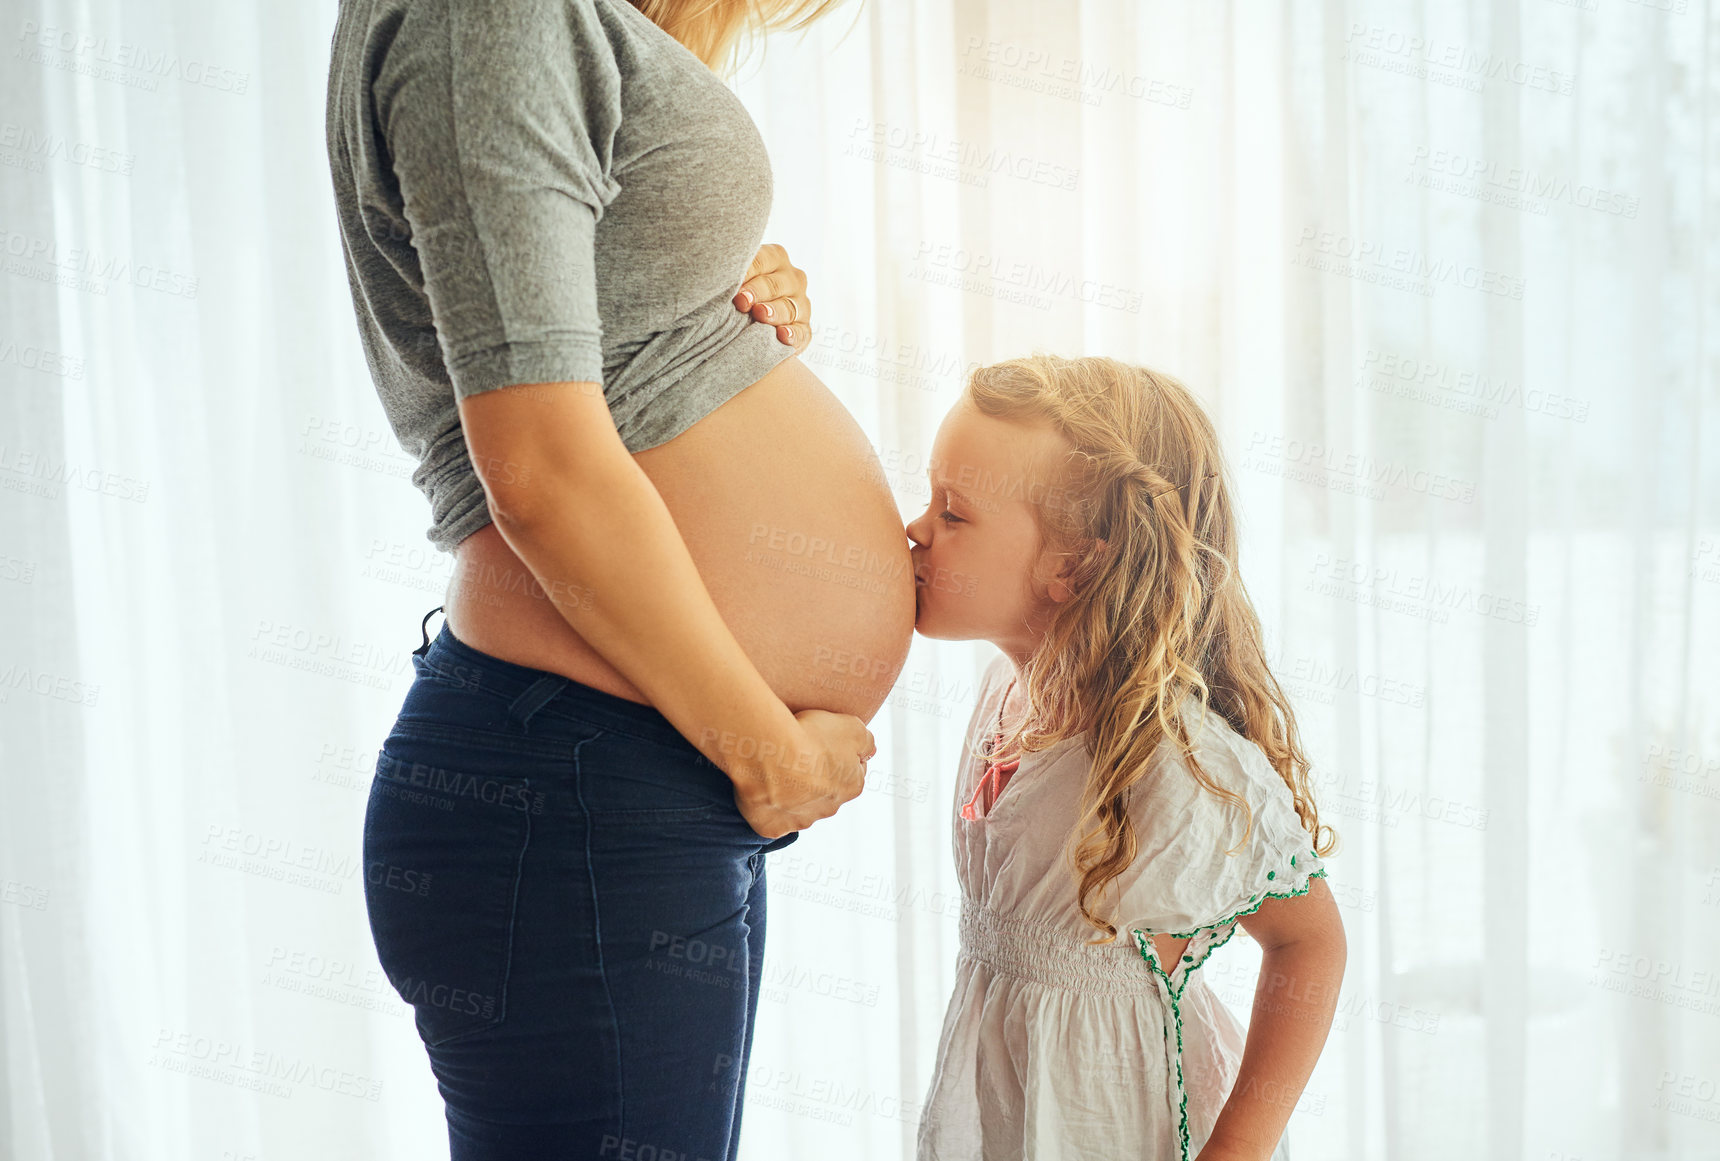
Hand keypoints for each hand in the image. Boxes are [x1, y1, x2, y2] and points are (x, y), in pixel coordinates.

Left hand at [732, 242, 811, 352]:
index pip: (762, 260)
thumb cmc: (736, 291)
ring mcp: (800, 304)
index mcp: (775, 258)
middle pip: (775, 285)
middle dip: (757, 292)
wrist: (747, 320)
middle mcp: (791, 279)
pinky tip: (782, 335)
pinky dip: (792, 335)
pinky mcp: (803, 329)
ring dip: (774, 312)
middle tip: (741, 300)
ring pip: (789, 308)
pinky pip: (801, 332)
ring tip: (760, 314)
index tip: (732, 283)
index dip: (747, 271)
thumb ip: (730, 273)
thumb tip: (714, 275)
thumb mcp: (733, 277)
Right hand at [732, 709, 873, 838]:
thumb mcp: (852, 727)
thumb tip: (870, 752)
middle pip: (825, 791)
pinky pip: (773, 819)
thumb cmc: (811, 737)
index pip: (851, 770)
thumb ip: (866, 741)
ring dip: (792, 792)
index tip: (820, 743)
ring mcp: (801, 820)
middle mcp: (830, 808)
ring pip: (799, 807)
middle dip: (815, 776)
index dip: (836, 754)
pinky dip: (768, 807)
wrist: (771, 755)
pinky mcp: (774, 827)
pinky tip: (762, 789)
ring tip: (775, 768)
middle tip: (797, 755)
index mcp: (852, 786)